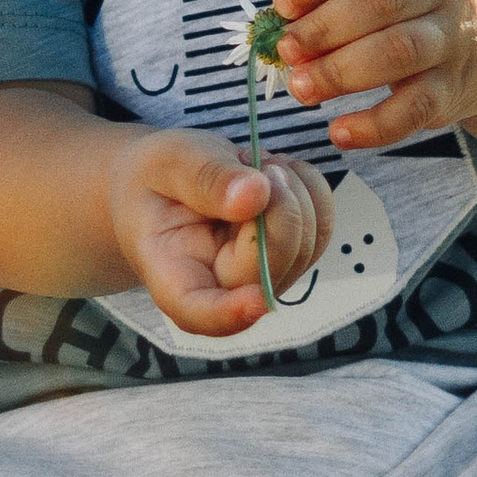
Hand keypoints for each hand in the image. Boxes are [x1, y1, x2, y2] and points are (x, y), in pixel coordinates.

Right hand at [105, 126, 335, 337]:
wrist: (166, 181)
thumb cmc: (155, 177)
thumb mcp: (166, 163)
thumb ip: (205, 179)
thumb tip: (255, 196)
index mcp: (174, 274)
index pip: (199, 312)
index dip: (231, 313)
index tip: (257, 300)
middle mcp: (222, 288)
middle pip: (268, 271)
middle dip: (280, 211)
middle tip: (259, 164)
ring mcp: (260, 276)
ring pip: (306, 248)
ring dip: (296, 193)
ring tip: (257, 164)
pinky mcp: (289, 256)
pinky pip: (321, 226)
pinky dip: (309, 188)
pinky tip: (276, 171)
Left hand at [272, 0, 476, 153]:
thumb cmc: (410, 7)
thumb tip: (279, 28)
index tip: (281, 6)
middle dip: (324, 28)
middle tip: (287, 51)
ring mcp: (454, 35)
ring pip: (399, 50)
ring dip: (341, 72)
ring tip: (302, 88)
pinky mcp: (456, 86)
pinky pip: (415, 108)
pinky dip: (374, 125)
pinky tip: (339, 132)